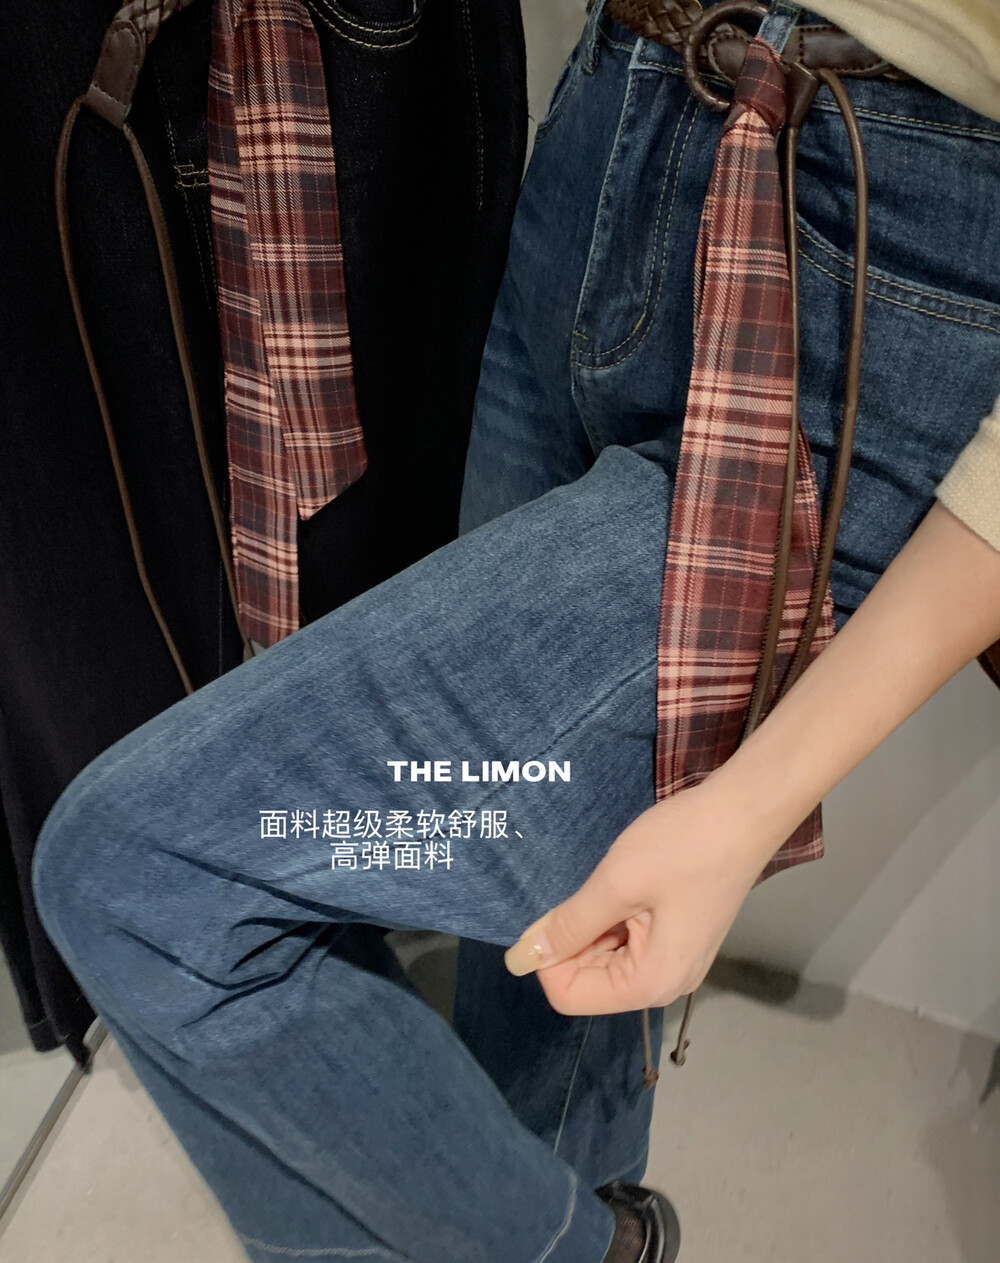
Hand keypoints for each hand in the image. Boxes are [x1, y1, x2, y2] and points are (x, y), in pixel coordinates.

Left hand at [503, 777, 783, 1014]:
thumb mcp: (616, 883)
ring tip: (612, 883)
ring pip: (604, 958)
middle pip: (588, 981)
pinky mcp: (677, 939)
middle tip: (591, 889)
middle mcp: (665, 985)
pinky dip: (613, 916)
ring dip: (593, 924)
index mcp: (651, 983)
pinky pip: (627, 942)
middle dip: (572, 939)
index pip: (569, 996)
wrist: (744, 813)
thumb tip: (519, 959)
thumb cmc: (684, 846)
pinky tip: (625, 883)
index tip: (556, 910)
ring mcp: (675, 962)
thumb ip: (567, 926)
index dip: (549, 957)